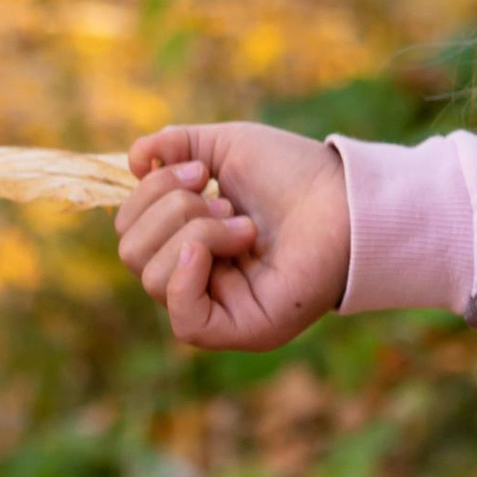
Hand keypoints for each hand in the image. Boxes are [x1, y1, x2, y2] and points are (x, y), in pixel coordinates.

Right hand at [116, 122, 351, 350]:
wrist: (347, 197)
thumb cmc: (293, 173)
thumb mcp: (224, 147)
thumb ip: (174, 147)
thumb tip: (133, 159)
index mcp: (186, 239)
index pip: (129, 228)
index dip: (153, 192)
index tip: (203, 171)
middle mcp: (196, 276)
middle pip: (131, 252)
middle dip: (172, 211)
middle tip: (226, 200)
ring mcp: (217, 306)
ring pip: (152, 278)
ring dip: (196, 233)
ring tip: (244, 224)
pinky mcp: (240, 328)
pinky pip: (185, 321)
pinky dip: (188, 275)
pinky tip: (210, 248)